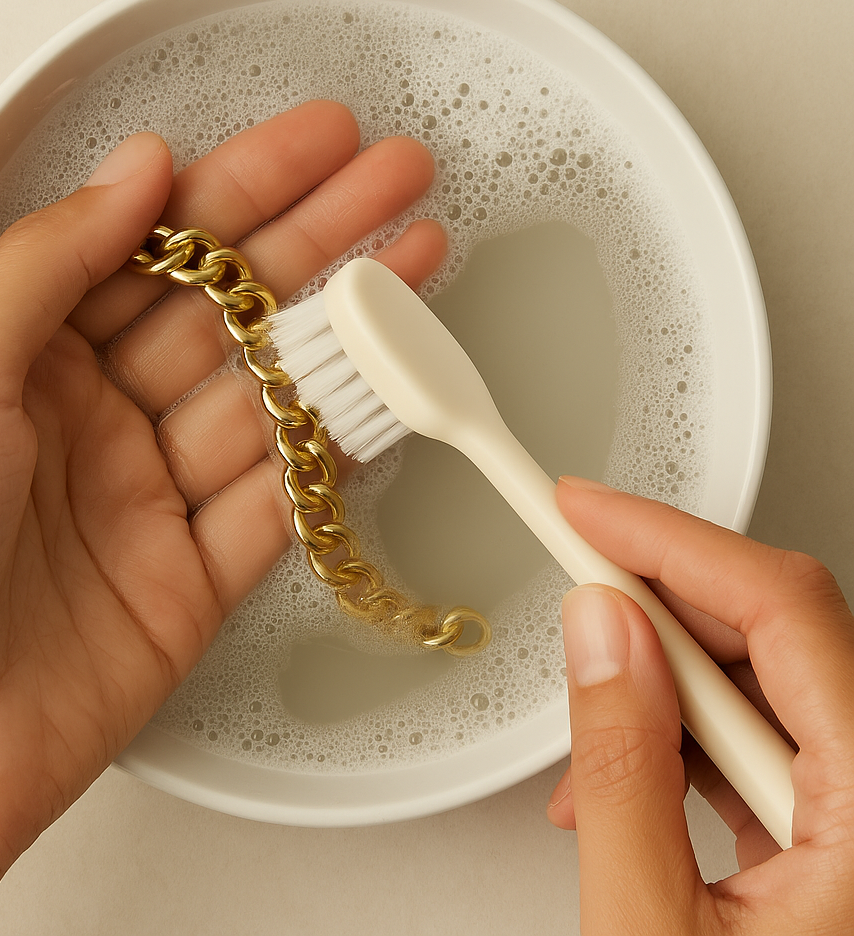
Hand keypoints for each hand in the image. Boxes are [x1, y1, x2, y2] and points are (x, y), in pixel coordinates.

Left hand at [0, 101, 445, 932]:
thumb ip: (49, 262)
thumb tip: (132, 174)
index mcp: (27, 357)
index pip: (161, 244)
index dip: (247, 186)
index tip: (317, 144)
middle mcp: (93, 419)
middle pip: (232, 308)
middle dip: (322, 238)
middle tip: (395, 184)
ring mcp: (150, 496)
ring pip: (271, 394)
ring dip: (348, 333)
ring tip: (414, 268)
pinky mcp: (192, 576)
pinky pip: (283, 499)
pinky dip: (335, 451)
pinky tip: (382, 396)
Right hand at [548, 476, 853, 934]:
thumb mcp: (651, 933)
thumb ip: (623, 771)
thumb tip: (598, 634)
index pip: (780, 609)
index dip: (669, 540)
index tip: (584, 509)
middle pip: (779, 637)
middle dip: (658, 611)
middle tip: (575, 593)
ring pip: (770, 691)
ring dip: (665, 692)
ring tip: (590, 745)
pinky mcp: (851, 839)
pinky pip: (773, 748)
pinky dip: (691, 746)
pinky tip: (635, 786)